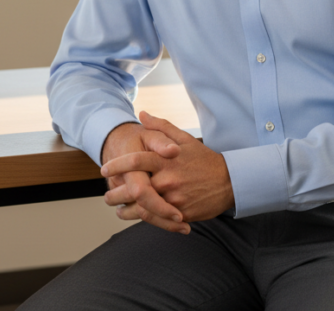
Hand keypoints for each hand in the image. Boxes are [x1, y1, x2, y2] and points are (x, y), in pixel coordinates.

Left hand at [102, 111, 233, 225]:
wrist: (229, 181)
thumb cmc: (204, 159)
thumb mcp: (185, 138)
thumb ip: (161, 127)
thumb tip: (142, 114)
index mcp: (166, 160)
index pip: (135, 161)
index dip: (117, 165)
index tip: (104, 168)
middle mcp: (168, 179)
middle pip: (134, 189)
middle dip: (116, 194)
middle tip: (107, 195)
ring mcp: (174, 198)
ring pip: (142, 208)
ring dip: (126, 211)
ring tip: (118, 210)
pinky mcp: (181, 214)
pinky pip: (157, 219)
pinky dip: (144, 219)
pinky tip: (136, 217)